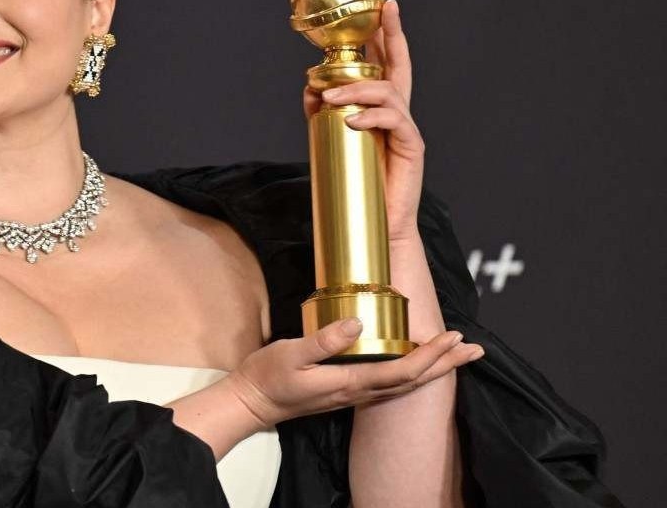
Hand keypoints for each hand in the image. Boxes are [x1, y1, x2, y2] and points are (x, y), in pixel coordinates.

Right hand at [225, 318, 482, 428]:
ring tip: (456, 354)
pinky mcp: (348, 389)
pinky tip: (416, 362)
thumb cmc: (268, 377)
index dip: (430, 355)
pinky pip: (391, 382)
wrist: (252, 403)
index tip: (451, 336)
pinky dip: (413, 370)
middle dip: (445, 363)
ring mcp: (354, 394)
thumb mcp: (291, 353)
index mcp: (350, 381)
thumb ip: (323, 340)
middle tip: (474, 347)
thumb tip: (356, 323)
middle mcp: (359, 391)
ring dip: (434, 368)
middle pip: (413, 381)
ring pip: (405, 383)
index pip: (402, 371)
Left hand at [302, 0, 423, 240]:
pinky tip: (351, 120)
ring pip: (389, 92)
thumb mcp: (332, 140)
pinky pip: (394, 122)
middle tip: (385, 10)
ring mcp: (407, 129)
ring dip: (357, 88)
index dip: (385, 36)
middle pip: (400, 66)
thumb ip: (322, 113)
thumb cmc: (357, 182)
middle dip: (393, 35)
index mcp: (383, 109)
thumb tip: (309, 87)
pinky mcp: (411, 148)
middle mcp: (398, 113)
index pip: (386, 64)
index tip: (382, 6)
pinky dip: (371, 117)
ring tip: (329, 96)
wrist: (377, 224)